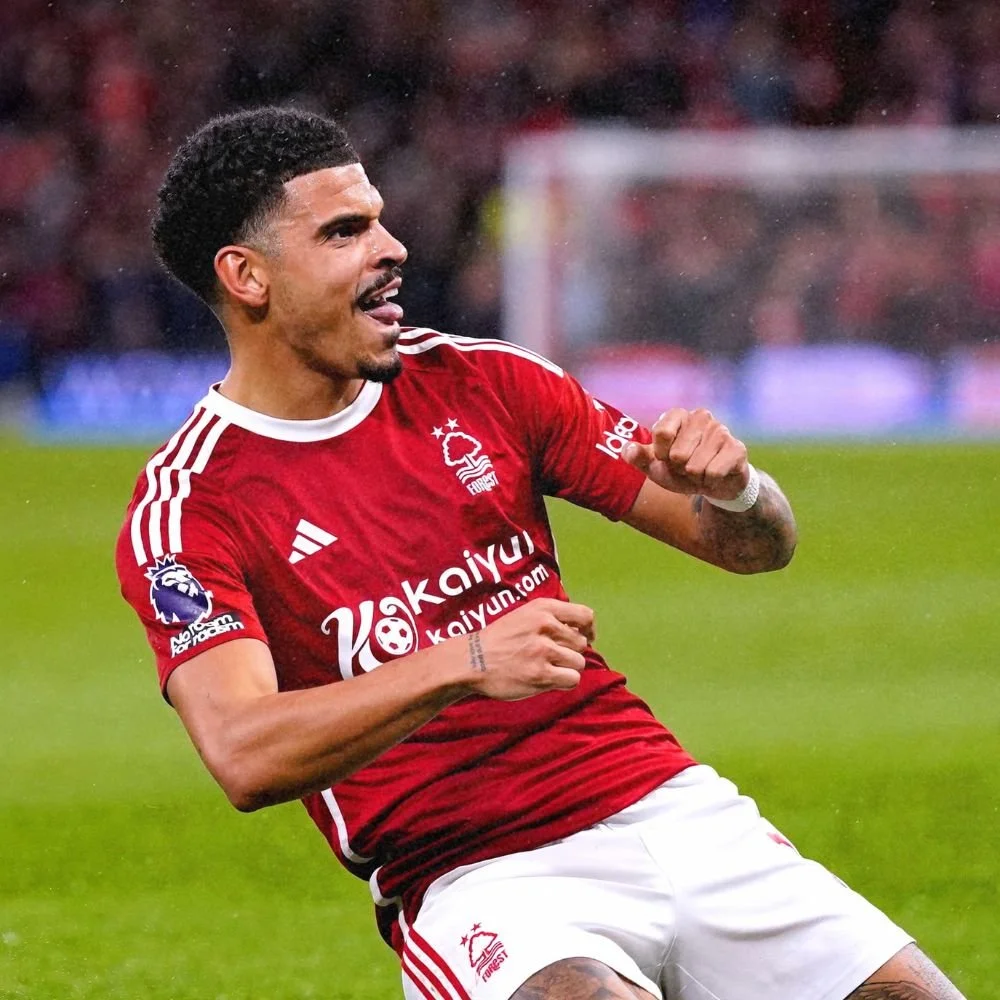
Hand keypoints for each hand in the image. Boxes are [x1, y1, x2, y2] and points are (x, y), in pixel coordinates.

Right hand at [463, 598, 594, 701]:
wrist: (472, 660)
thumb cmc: (500, 639)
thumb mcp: (525, 615)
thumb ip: (553, 618)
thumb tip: (584, 632)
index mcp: (542, 608)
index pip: (585, 615)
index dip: (589, 630)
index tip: (585, 638)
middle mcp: (545, 626)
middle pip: (582, 644)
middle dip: (571, 652)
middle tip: (552, 657)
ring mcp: (543, 651)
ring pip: (579, 663)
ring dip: (567, 668)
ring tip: (547, 668)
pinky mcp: (541, 675)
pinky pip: (572, 679)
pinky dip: (564, 682)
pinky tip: (548, 679)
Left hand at [623, 408, 748, 501]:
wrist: (713, 484)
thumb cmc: (680, 469)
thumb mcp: (654, 466)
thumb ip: (638, 457)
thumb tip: (628, 450)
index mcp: (678, 415)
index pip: (661, 433)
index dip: (661, 454)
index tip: (666, 456)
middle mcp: (701, 417)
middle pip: (678, 454)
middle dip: (679, 468)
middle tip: (686, 466)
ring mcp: (720, 430)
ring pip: (695, 467)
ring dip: (695, 476)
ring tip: (700, 470)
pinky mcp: (737, 448)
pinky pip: (713, 473)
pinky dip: (710, 481)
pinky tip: (715, 474)